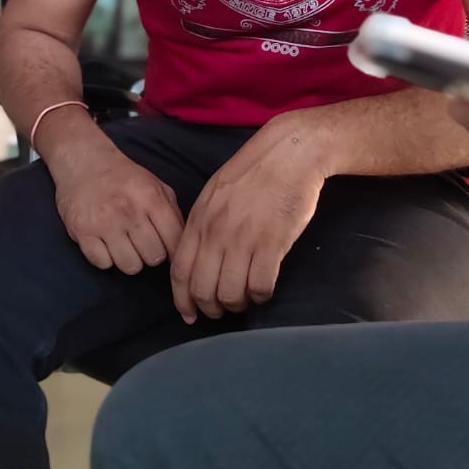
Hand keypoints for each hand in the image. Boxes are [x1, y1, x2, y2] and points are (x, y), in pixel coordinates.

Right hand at [53, 143, 184, 274]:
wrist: (83, 161)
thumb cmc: (123, 177)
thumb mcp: (155, 186)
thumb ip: (173, 214)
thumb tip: (184, 246)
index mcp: (151, 198)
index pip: (175, 243)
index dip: (174, 251)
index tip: (167, 250)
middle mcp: (129, 211)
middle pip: (154, 258)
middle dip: (150, 253)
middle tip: (141, 242)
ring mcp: (105, 222)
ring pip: (130, 266)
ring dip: (128, 259)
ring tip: (123, 244)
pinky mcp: (82, 232)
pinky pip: (103, 264)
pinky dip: (105, 258)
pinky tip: (105, 244)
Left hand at [171, 116, 328, 322]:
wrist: (289, 154)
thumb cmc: (253, 173)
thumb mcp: (215, 194)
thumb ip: (203, 224)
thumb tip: (196, 256)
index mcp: (200, 220)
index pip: (180, 270)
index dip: (182, 299)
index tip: (188, 314)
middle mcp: (217, 232)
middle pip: (202, 287)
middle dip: (210, 308)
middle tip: (220, 312)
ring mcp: (244, 238)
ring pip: (230, 292)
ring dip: (236, 304)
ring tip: (244, 300)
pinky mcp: (272, 242)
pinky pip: (260, 285)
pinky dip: (261, 296)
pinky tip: (264, 290)